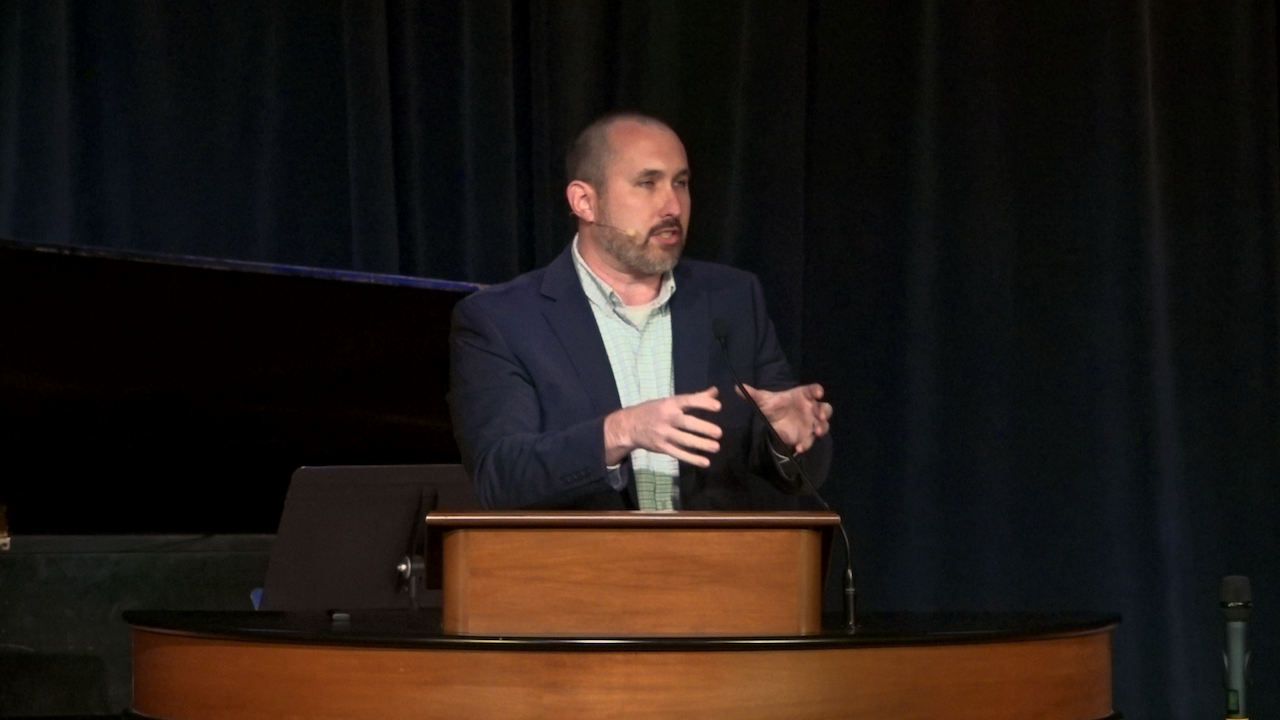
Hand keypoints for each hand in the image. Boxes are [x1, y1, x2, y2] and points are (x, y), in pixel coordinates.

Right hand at [603, 387, 722, 466]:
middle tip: (719, 433)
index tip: (718, 407)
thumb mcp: (670, 401)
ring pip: (683, 440)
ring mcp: (663, 434)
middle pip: (686, 423)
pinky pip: (678, 453)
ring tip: (716, 447)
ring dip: (700, 444)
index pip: (688, 401)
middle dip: (703, 428)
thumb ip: (694, 398)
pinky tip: (705, 462)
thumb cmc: (654, 411)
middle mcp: (666, 418)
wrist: (629, 426)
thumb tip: (715, 392)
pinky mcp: (661, 447)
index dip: (703, 403)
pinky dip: (692, 458)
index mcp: (670, 403)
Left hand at [741, 383, 831, 453]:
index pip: (813, 390)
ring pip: (822, 425)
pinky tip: (799, 448)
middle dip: (824, 411)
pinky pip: (810, 440)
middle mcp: (811, 408)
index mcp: (803, 395)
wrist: (775, 423)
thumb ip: (753, 394)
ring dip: (821, 428)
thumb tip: (737, 386)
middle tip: (819, 415)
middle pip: (824, 408)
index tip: (818, 393)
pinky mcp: (807, 435)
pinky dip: (806, 444)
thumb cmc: (774, 407)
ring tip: (816, 432)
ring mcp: (811, 423)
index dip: (817, 391)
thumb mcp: (763, 400)